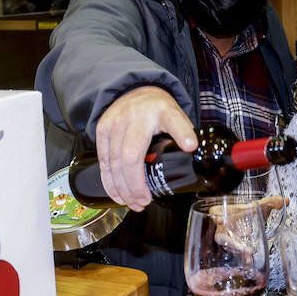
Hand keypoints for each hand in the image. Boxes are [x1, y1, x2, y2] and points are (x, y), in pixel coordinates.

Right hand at [93, 86, 196, 210]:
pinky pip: (103, 160)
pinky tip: (117, 195)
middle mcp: (136, 116)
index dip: (181, 133)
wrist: (134, 91)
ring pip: (114, 162)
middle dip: (136, 185)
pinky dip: (109, 181)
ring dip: (122, 188)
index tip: (190, 146)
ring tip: (133, 204)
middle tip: (144, 202)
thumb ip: (184, 133)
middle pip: (131, 156)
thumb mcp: (177, 116)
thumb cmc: (158, 109)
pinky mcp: (102, 129)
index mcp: (161, 111)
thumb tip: (194, 154)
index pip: (173, 121)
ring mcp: (116, 122)